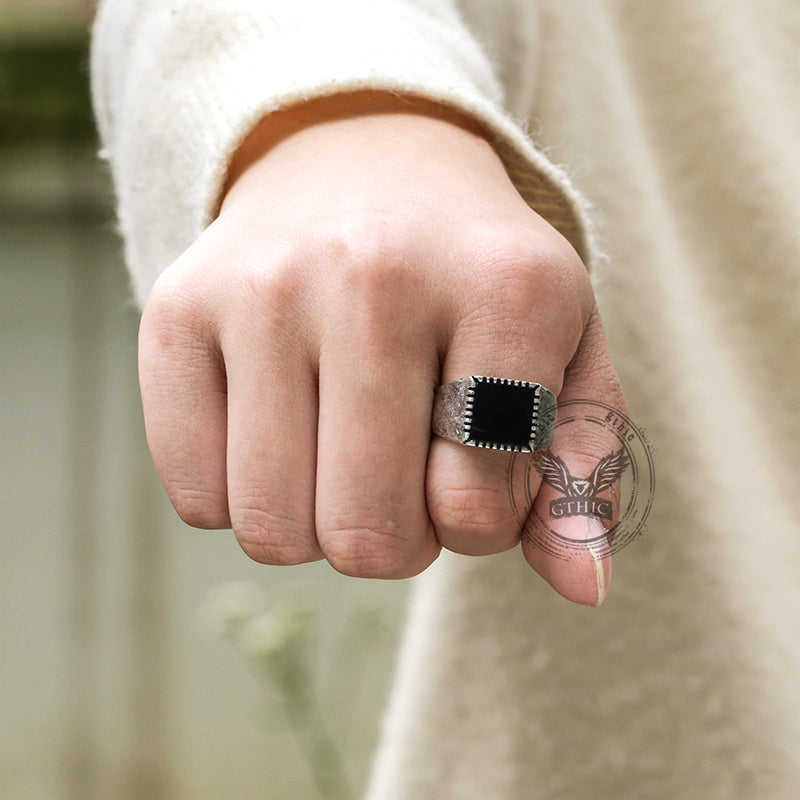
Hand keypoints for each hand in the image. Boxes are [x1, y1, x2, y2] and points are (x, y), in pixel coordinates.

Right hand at [138, 92, 625, 605]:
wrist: (365, 161)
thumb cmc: (475, 281)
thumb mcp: (563, 355)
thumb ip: (580, 477)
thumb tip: (584, 590)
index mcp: (506, 288)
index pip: (474, 513)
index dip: (480, 516)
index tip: (471, 455)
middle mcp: (376, 276)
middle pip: (367, 538)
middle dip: (396, 540)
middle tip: (403, 468)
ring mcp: (261, 289)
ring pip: (272, 530)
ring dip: (318, 526)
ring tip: (342, 451)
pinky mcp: (175, 313)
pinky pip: (196, 498)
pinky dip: (241, 496)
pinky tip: (278, 429)